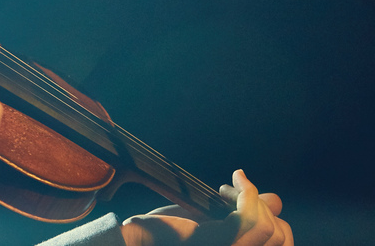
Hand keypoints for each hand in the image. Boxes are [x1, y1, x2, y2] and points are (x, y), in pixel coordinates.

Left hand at [121, 170, 291, 245]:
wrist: (140, 237)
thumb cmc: (170, 231)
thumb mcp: (213, 220)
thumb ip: (244, 213)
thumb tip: (274, 200)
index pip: (283, 241)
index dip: (274, 216)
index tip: (245, 194)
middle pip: (280, 234)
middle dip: (261, 205)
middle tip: (227, 192)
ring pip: (269, 227)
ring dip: (251, 198)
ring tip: (223, 190)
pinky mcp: (221, 241)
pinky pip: (250, 218)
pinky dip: (246, 193)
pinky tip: (231, 183)